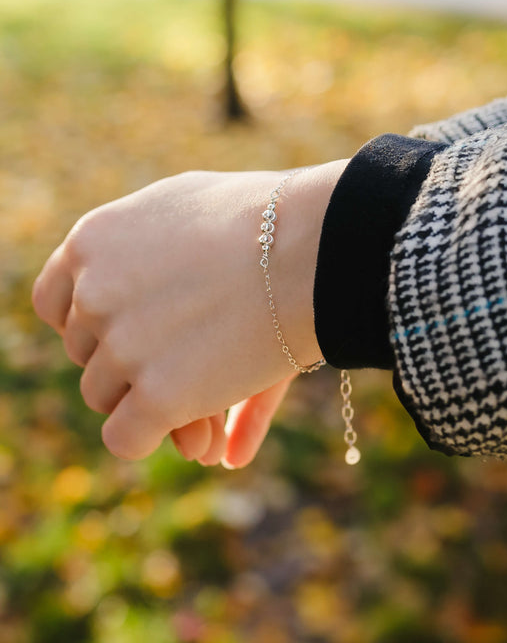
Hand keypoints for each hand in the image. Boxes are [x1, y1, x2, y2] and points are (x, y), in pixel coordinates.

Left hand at [32, 162, 346, 463]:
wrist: (312, 246)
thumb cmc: (261, 220)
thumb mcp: (183, 209)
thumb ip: (144, 248)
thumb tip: (138, 290)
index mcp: (92, 242)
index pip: (53, 303)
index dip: (87, 325)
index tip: (119, 335)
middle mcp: (94, 294)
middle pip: (85, 352)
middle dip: (125, 362)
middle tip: (181, 365)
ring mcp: (122, 347)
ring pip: (103, 396)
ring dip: (144, 401)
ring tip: (201, 397)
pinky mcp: (156, 394)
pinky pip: (124, 439)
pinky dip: (152, 438)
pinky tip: (196, 433)